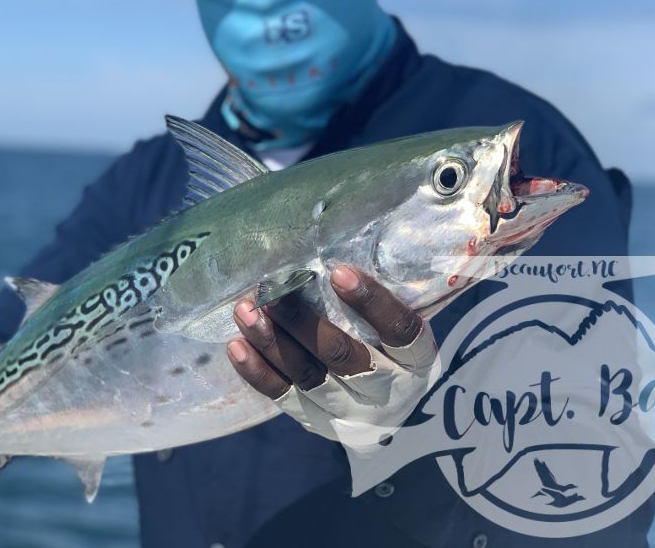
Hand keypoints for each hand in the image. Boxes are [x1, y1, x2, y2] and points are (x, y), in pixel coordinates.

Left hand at [226, 265, 437, 440]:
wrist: (390, 416)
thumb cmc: (391, 347)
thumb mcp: (401, 327)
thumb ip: (386, 291)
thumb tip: (343, 232)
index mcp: (417, 359)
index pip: (400, 330)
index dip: (372, 302)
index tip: (337, 272)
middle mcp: (387, 390)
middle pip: (342, 355)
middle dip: (301, 321)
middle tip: (270, 290)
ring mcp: (350, 411)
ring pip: (308, 376)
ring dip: (272, 342)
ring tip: (245, 311)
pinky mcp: (317, 422)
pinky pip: (284, 397)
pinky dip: (258, 372)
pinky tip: (237, 346)